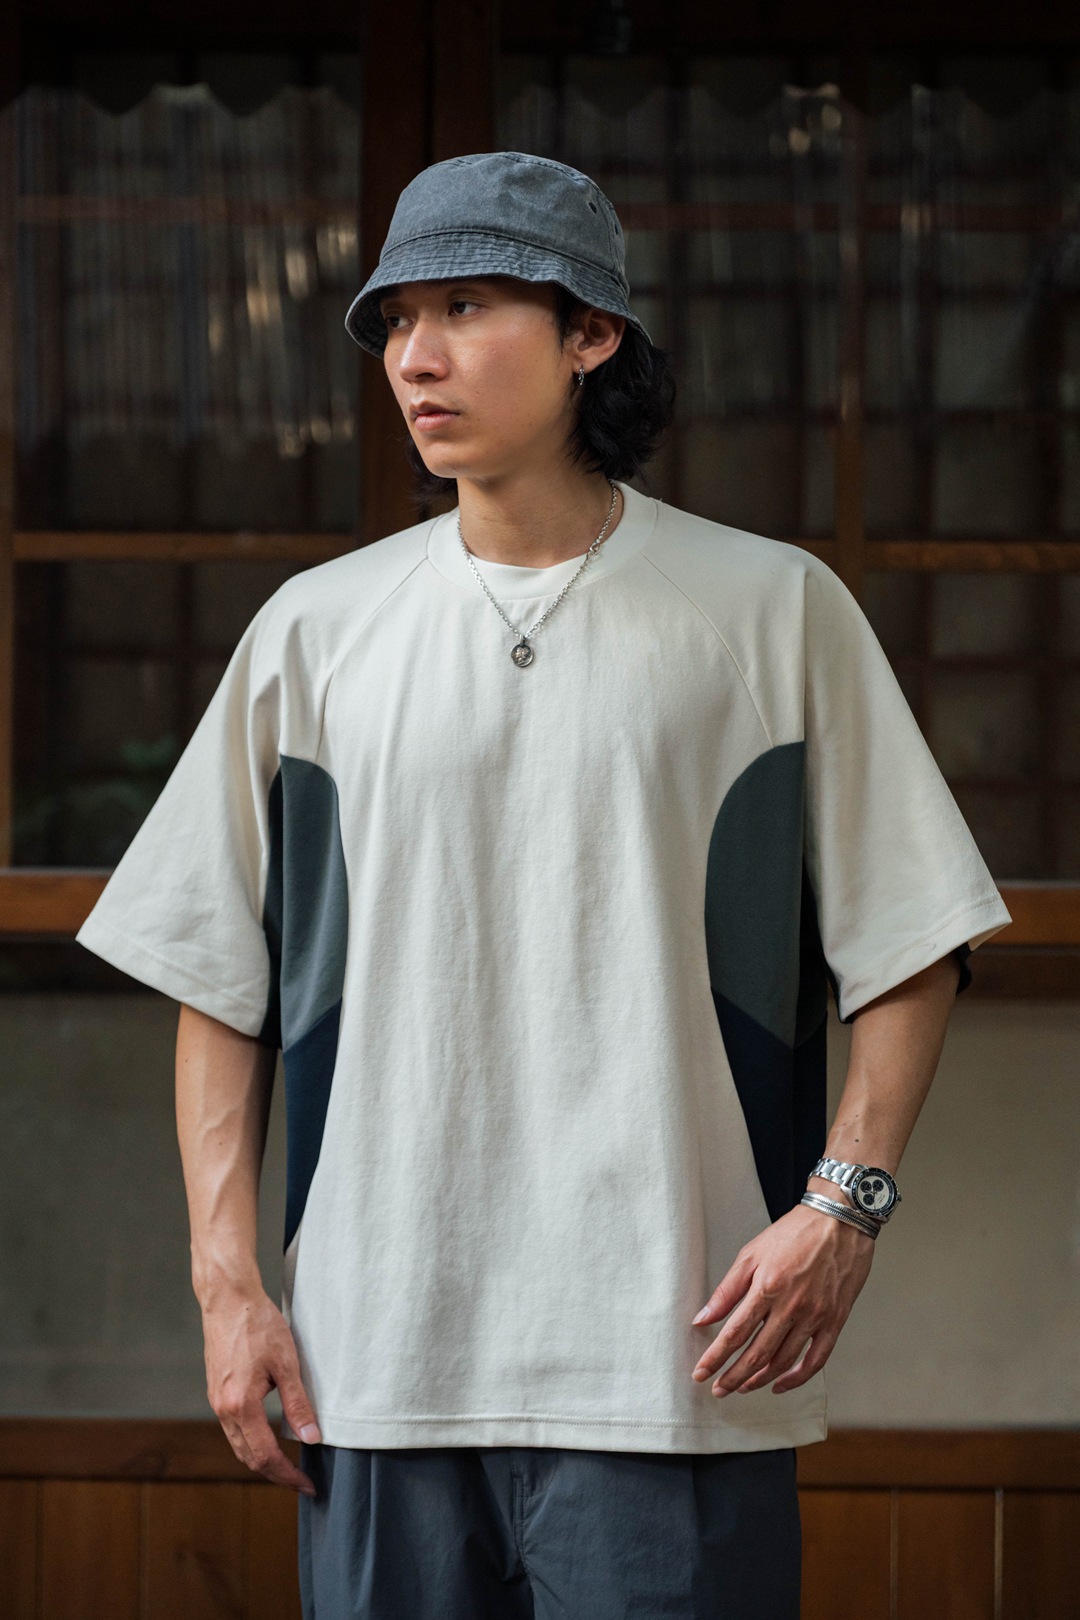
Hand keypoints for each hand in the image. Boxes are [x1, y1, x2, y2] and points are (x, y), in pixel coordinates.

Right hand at [202, 1289, 320, 1494]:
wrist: (228, 1299)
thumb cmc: (258, 1325)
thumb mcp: (286, 1363)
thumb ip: (298, 1404)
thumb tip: (312, 1439)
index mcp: (240, 1405)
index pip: (265, 1456)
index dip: (288, 1475)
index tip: (308, 1485)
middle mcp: (223, 1409)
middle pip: (249, 1458)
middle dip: (276, 1474)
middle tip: (302, 1481)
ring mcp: (216, 1402)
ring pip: (239, 1445)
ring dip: (262, 1460)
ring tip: (289, 1465)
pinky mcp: (217, 1392)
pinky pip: (233, 1429)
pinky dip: (251, 1442)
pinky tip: (269, 1437)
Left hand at [690, 1204, 874, 1396]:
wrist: (839, 1221)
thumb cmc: (794, 1233)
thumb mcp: (751, 1253)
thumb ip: (726, 1290)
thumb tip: (702, 1318)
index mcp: (767, 1288)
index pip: (734, 1334)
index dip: (715, 1358)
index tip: (700, 1373)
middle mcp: (792, 1307)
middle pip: (756, 1354)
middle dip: (733, 1376)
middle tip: (717, 1390)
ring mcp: (815, 1317)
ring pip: (783, 1361)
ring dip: (759, 1380)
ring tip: (742, 1387)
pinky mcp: (835, 1321)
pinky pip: (816, 1360)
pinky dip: (797, 1378)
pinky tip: (780, 1384)